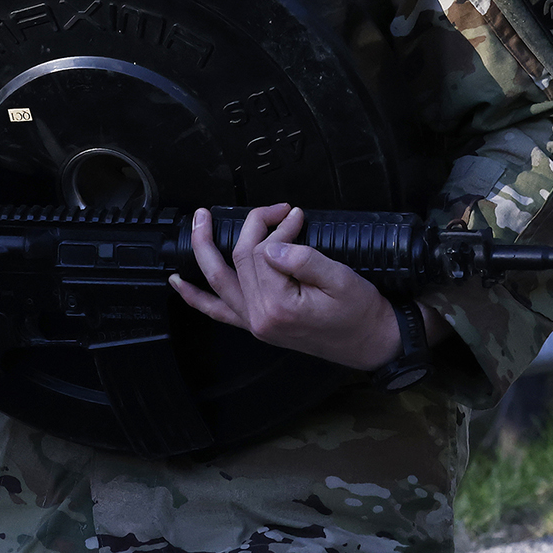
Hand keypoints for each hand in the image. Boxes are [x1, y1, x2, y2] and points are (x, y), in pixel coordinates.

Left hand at [174, 204, 410, 371]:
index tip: (297, 216)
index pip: (264, 252)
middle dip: (253, 227)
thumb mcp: (341, 280)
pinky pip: (218, 311)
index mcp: (278, 306)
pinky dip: (196, 297)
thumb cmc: (362, 313)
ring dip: (204, 250)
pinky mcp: (258, 325)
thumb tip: (273, 242)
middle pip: (241, 259)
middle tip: (273, 210)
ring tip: (199, 221)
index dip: (279, 228)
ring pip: (219, 280)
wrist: (373, 343)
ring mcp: (255, 323)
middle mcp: (259, 317)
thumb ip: (304, 259)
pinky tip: (178, 283)